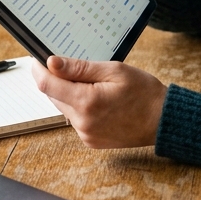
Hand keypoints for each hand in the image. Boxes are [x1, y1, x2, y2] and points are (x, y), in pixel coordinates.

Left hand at [33, 57, 166, 147]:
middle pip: (54, 96)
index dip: (39, 69)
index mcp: (86, 101)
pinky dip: (80, 107)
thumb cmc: (143, 93)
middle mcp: (82, 122)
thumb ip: (80, 68)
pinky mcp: (90, 141)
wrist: (162, 120)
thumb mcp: (114, 71)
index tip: (38, 59)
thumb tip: (52, 63)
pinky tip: (99, 100)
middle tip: (74, 67)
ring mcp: (85, 134)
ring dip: (70, 94)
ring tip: (94, 84)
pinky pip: (75, 119)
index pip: (47, 85)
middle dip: (57, 80)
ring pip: (64, 108)